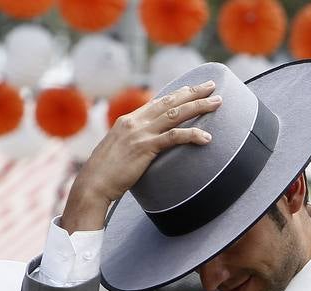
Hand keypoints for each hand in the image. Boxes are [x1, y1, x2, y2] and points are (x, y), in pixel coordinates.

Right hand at [60, 81, 221, 232]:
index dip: (178, 94)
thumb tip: (144, 149)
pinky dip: (192, 135)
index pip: (158, 101)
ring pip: (176, 114)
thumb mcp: (118, 152)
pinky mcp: (145, 148)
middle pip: (170, 101)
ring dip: (199, 107)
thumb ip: (132, 144)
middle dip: (193, 92)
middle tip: (212, 86)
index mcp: (128, 120)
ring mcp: (140, 134)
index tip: (193, 89)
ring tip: (217, 103)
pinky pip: (174, 138)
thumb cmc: (104, 175)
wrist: (93, 185)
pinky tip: (206, 137)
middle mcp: (135, 121)